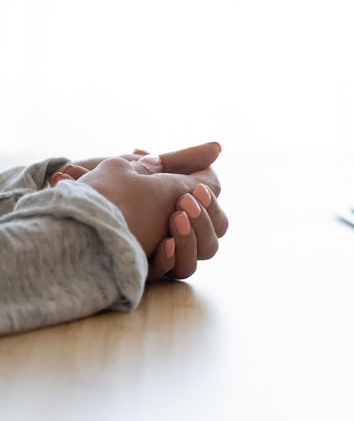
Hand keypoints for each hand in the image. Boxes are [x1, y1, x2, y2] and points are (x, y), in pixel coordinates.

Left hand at [54, 147, 227, 268]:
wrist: (70, 214)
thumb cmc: (107, 191)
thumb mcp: (148, 170)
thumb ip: (185, 162)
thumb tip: (218, 147)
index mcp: (178, 213)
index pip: (214, 216)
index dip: (212, 206)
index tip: (198, 191)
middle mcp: (171, 237)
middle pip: (211, 243)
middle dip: (203, 222)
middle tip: (183, 207)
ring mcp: (157, 256)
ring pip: (193, 262)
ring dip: (190, 240)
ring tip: (174, 222)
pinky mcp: (142, 272)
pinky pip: (168, 273)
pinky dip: (168, 259)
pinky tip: (162, 245)